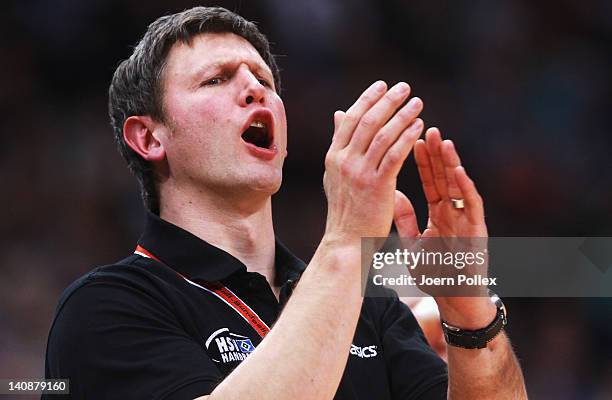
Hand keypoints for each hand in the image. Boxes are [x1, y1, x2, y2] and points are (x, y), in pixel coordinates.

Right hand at [322, 81, 423, 250]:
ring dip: (402, 115)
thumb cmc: (345, 210)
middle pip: (367, 121)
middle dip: (387, 101)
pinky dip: (408, 136)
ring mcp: (359, 172)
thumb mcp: (335, 173)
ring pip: (383, 134)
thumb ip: (340, 143)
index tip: (382, 85)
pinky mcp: (377, 185)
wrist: (346, 241)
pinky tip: (419, 126)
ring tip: (417, 102)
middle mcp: (344, 161)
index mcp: (333, 156)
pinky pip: (395, 154)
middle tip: (404, 86)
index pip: (350, 119)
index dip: (367, 99)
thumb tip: (339, 114)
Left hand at [394, 127, 495, 327]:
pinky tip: (458, 170)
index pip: (430, 181)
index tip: (412, 139)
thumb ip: (405, 218)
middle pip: (444, 177)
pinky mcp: (477, 231)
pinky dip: (465, 188)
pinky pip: (472, 206)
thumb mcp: (413, 244)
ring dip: (450, 163)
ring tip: (441, 140)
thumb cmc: (436, 274)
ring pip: (459, 186)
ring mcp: (467, 220)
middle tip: (426, 128)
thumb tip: (392, 192)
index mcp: (439, 213)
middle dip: (436, 154)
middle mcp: (454, 212)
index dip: (422, 161)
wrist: (455, 300)